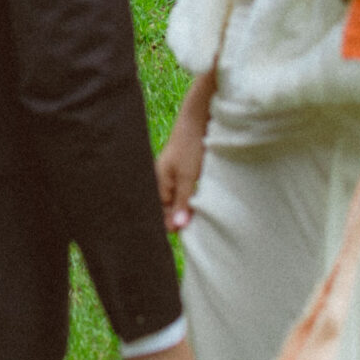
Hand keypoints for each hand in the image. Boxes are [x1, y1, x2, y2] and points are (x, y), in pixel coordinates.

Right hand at [156, 68, 218, 230]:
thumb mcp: (187, 177)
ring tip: (199, 223)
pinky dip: (192, 200)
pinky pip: (185, 192)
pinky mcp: (186, 170)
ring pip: (178, 200)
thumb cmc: (191, 146)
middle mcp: (163, 179)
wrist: (200, 118)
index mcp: (158, 181)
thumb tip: (176, 228)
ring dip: (187, 209)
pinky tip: (200, 205)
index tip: (184, 241)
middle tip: (194, 236)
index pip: (159, 213)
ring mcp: (174, 175)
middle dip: (177, 220)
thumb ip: (182, 202)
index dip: (170, 227)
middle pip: (167, 208)